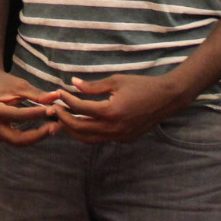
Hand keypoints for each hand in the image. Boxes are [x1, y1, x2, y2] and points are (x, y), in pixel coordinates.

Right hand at [0, 71, 60, 147]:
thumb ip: (37, 94)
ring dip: (36, 137)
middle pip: (17, 138)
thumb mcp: (19, 85)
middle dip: (38, 135)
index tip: (52, 109)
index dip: (36, 114)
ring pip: (18, 142)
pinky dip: (30, 137)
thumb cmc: (3, 83)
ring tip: (53, 128)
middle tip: (55, 127)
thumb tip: (56, 97)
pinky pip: (16, 140)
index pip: (18, 115)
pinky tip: (44, 130)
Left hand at [54, 74, 187, 144]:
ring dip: (73, 130)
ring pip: (89, 139)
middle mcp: (114, 128)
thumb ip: (93, 86)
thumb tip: (73, 83)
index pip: (80, 109)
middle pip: (80, 128)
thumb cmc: (141, 85)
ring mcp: (120, 136)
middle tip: (54, 110)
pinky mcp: (125, 139)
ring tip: (62, 120)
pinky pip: (101, 139)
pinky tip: (81, 124)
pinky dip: (88, 133)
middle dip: (64, 119)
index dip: (66, 101)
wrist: (166, 98)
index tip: (58, 93)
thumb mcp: (115, 81)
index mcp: (111, 112)